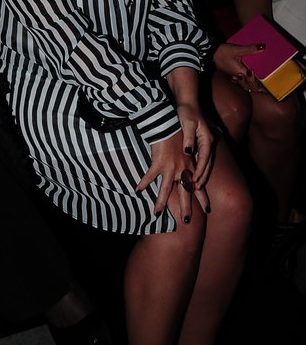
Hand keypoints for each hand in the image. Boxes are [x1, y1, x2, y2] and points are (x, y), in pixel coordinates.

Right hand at [136, 105, 212, 221]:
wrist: (169, 123)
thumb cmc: (176, 132)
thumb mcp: (186, 148)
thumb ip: (187, 159)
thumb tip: (187, 167)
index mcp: (189, 166)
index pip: (198, 186)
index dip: (202, 198)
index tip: (207, 210)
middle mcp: (182, 169)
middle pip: (185, 192)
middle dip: (186, 208)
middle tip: (187, 221)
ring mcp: (170, 167)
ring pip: (166, 189)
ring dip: (161, 202)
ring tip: (156, 213)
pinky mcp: (159, 162)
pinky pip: (150, 176)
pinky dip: (143, 182)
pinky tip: (137, 190)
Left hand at [176, 102, 213, 195]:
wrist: (187, 101)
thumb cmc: (187, 111)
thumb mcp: (187, 123)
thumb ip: (188, 138)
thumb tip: (188, 152)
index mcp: (206, 139)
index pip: (205, 159)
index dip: (200, 171)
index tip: (195, 181)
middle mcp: (208, 142)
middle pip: (207, 163)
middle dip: (203, 177)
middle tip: (197, 188)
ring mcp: (204, 142)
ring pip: (205, 162)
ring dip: (201, 174)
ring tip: (197, 187)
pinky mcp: (199, 142)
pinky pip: (200, 158)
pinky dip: (198, 167)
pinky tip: (193, 174)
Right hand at [213, 42, 266, 94]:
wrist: (209, 52)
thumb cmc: (222, 52)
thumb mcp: (236, 50)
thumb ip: (249, 49)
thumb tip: (263, 47)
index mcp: (239, 72)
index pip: (251, 81)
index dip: (258, 86)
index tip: (264, 91)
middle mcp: (236, 76)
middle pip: (246, 86)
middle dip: (254, 88)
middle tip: (262, 91)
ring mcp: (231, 76)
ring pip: (241, 85)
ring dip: (248, 86)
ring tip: (255, 89)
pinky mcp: (228, 74)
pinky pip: (237, 81)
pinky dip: (242, 83)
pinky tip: (243, 82)